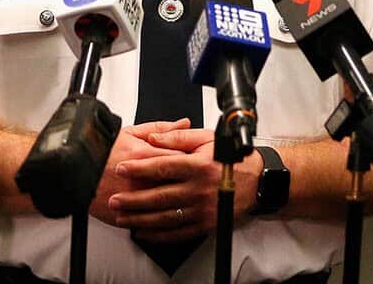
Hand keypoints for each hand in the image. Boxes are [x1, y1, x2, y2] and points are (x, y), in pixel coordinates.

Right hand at [88, 119, 190, 225]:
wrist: (70, 171)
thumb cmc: (96, 150)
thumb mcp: (128, 133)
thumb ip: (159, 128)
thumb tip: (184, 123)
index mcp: (145, 154)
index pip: (184, 158)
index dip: (194, 160)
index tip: (196, 162)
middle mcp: (144, 177)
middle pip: (181, 181)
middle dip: (190, 181)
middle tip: (192, 179)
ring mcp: (137, 197)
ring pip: (170, 203)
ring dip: (179, 200)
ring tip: (178, 195)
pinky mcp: (130, 214)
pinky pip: (155, 220)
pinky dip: (163, 218)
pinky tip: (165, 212)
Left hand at [109, 128, 260, 241]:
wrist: (258, 181)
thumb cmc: (231, 158)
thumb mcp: (206, 139)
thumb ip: (177, 137)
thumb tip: (152, 136)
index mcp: (199, 166)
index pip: (163, 167)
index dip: (140, 168)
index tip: (121, 168)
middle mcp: (200, 190)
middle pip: (161, 196)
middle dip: (134, 200)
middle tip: (114, 199)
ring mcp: (203, 210)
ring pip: (167, 217)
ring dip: (141, 219)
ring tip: (122, 217)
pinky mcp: (207, 224)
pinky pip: (179, 232)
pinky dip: (159, 234)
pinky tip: (143, 232)